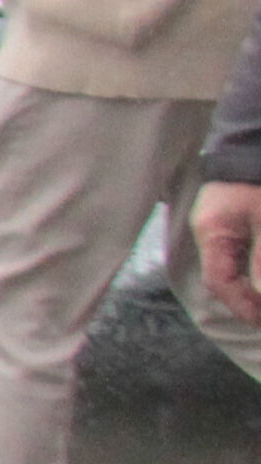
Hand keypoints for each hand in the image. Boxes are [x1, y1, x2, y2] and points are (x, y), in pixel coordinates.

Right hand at [199, 180, 260, 329]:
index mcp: (212, 232)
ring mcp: (216, 229)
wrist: (251, 145)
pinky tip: (255, 279)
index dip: (242, 304)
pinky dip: (246, 272)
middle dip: (245, 300)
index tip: (260, 319)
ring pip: (227, 269)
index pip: (219, 280)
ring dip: (247, 287)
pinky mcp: (228, 224)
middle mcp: (207, 234)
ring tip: (258, 301)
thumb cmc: (258, 183)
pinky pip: (232, 257)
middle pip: (221, 278)